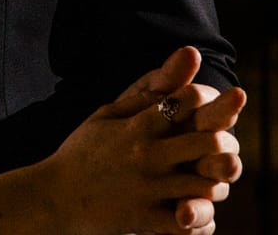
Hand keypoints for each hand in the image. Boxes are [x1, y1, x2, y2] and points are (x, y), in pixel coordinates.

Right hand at [41, 48, 245, 234]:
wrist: (54, 197)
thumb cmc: (83, 151)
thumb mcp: (107, 114)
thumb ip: (144, 93)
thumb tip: (182, 60)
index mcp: (137, 126)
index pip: (187, 101)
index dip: (208, 101)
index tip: (208, 108)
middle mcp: (146, 154)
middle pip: (207, 141)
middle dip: (224, 142)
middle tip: (223, 146)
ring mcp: (147, 188)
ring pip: (205, 185)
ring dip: (216, 182)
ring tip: (214, 179)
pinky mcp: (144, 219)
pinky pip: (186, 225)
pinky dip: (200, 221)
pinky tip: (197, 212)